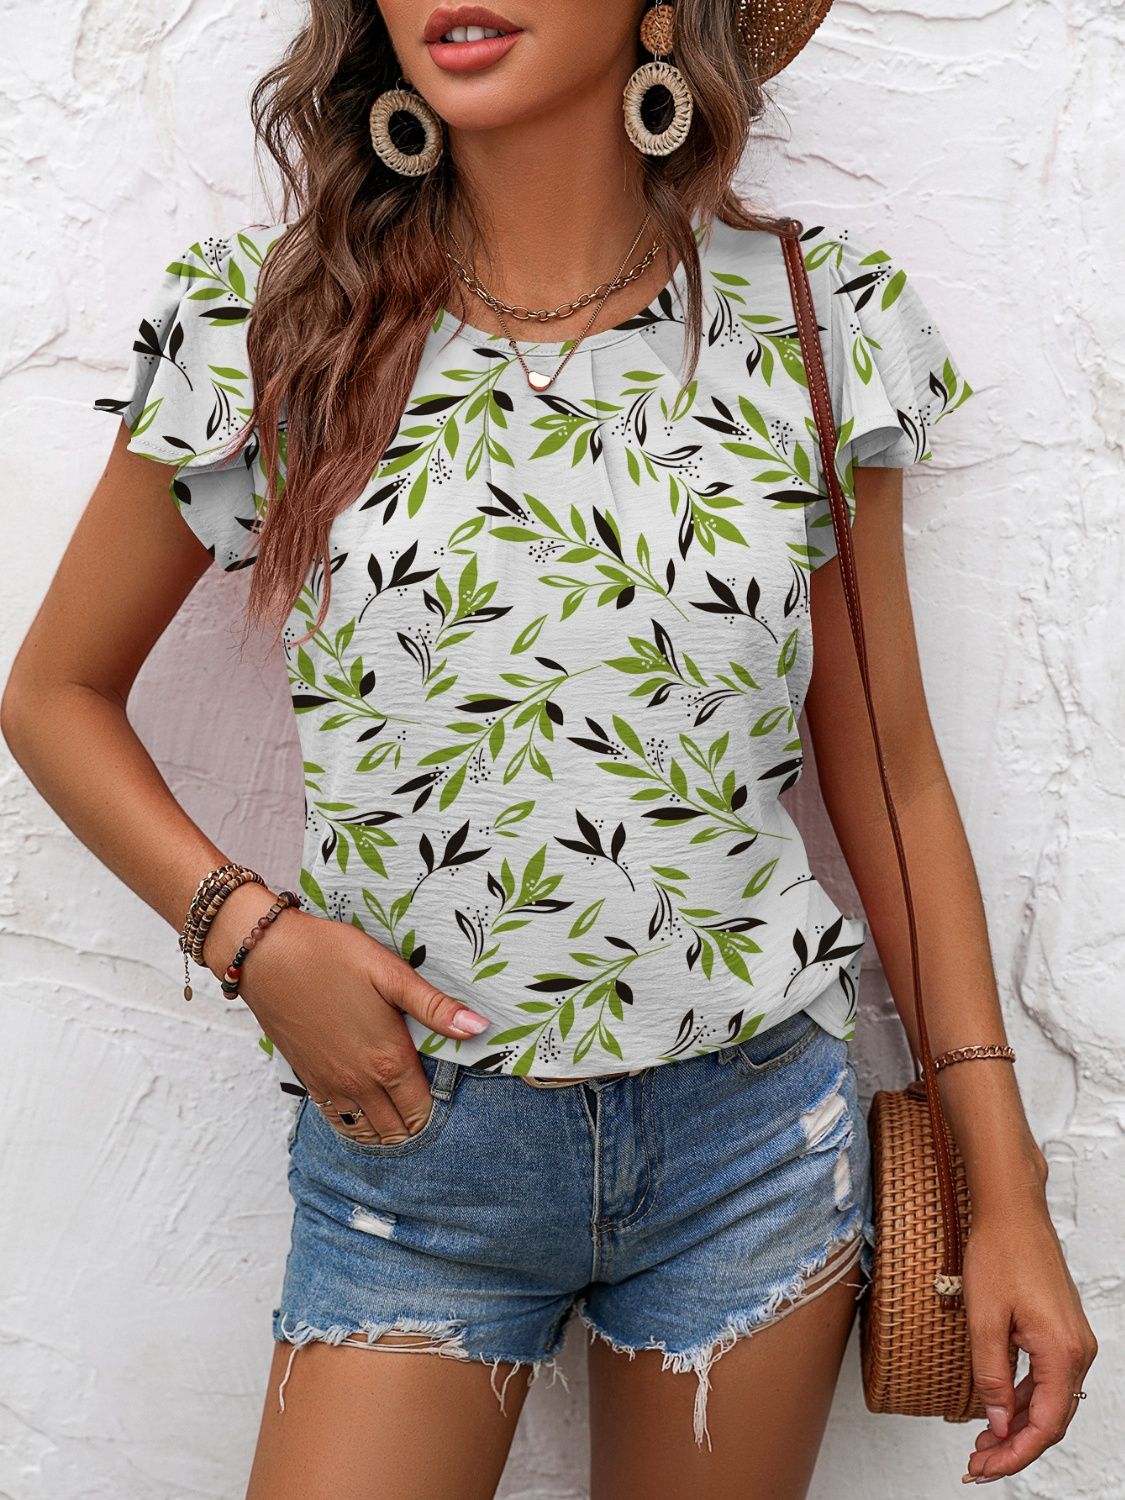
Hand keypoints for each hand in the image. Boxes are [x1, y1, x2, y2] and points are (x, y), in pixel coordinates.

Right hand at [206, 888, 492, 1143]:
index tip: (447, 1095)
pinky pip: (337, 1120)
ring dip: (386, 1129)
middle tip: (426, 1105)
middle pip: (397, 1127)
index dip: (438, 1108)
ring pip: (366, 1131)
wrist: (267, 955)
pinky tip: (365, 1112)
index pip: (422, 1109)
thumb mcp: (391, 973)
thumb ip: (435, 1008)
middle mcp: (359, 1083)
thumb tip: (480, 1028)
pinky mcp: (308, 1079)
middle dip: (415, 1123)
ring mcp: (331, 1085)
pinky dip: (356, 1125)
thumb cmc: (332, 956)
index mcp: (387, 1060)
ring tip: (400, 1114)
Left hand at [960, 1179, 1097, 1482]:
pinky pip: (1047, 1378)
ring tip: (982, 1443)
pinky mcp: (1061, 1331)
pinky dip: (1024, 1398)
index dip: (1014, 1453)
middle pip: (1051, 1419)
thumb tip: (998, 1424)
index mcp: (1062, 1352)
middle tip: (978, 1464)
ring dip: (1018, 1424)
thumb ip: (991, 1376)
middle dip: (1015, 1447)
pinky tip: (999, 1409)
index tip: (984, 1467)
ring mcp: (1072, 1341)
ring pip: (1049, 1400)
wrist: (1013, 1212)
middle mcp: (1077, 1351)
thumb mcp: (984, 1319)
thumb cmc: (999, 1253)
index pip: (1044, 1425)